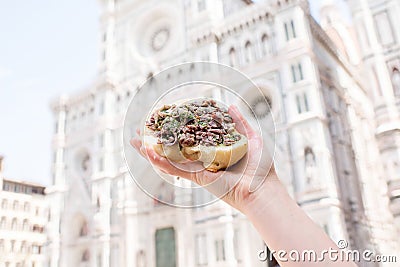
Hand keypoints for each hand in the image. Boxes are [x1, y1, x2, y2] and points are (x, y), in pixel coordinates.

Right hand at [130, 105, 277, 212]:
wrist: (263, 188)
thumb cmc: (261, 168)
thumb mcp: (251, 138)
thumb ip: (240, 123)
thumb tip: (230, 106)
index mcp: (213, 151)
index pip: (190, 138)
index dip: (176, 128)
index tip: (165, 118)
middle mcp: (202, 160)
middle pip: (174, 148)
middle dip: (157, 139)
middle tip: (142, 130)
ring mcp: (198, 169)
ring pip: (169, 159)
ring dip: (150, 150)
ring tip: (134, 141)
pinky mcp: (198, 178)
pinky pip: (176, 169)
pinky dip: (161, 162)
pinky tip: (148, 153)